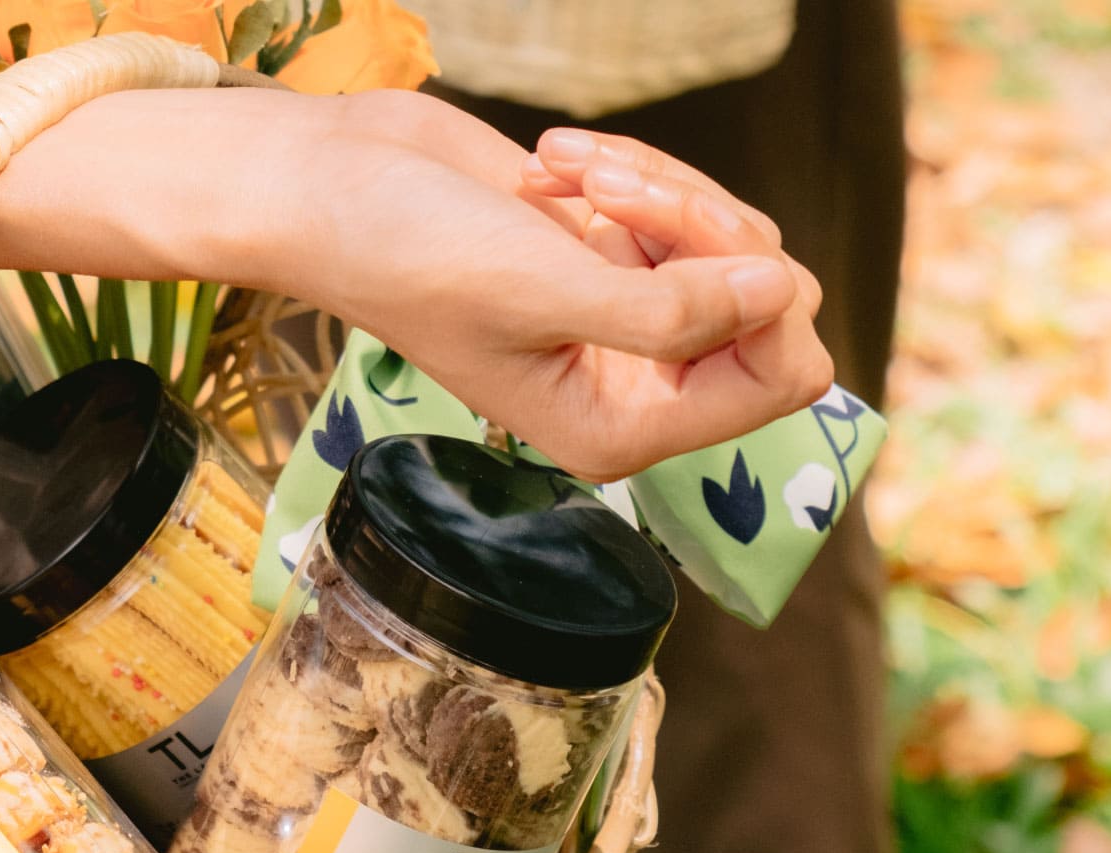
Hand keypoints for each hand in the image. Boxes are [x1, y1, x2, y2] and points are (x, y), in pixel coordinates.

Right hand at [287, 99, 832, 478]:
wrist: (331, 187)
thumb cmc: (408, 256)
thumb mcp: (541, 291)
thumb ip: (670, 312)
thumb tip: (779, 292)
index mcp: (617, 427)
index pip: (777, 379)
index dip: (760, 300)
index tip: (685, 234)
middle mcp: (634, 384)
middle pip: (769, 304)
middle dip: (706, 228)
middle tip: (611, 193)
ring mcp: (627, 316)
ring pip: (735, 244)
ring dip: (661, 188)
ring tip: (564, 173)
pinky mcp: (616, 253)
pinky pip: (690, 206)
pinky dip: (636, 170)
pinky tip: (552, 166)